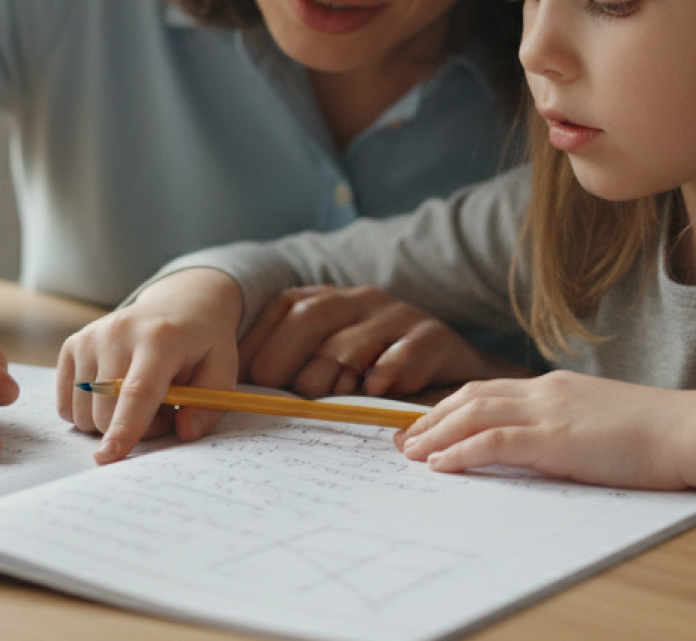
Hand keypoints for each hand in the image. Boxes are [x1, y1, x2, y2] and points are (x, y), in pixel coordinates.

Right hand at [56, 268, 243, 463]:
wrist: (180, 304)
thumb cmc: (202, 345)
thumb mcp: (224, 372)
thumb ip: (208, 407)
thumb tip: (184, 433)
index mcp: (159, 339)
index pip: (137, 391)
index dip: (124, 428)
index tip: (108, 457)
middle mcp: (118, 333)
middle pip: (106, 410)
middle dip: (135, 430)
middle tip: (164, 411)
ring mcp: (90, 337)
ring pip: (83, 413)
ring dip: (112, 422)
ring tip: (140, 399)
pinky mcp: (72, 345)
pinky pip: (66, 404)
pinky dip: (89, 412)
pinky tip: (113, 393)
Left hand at [239, 285, 529, 397]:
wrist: (452, 366)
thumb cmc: (378, 370)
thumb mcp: (332, 362)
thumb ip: (293, 368)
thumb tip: (244, 394)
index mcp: (327, 299)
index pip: (283, 308)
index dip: (260, 343)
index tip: (245, 380)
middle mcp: (359, 299)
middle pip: (311, 316)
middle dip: (286, 356)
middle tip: (281, 391)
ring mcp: (397, 315)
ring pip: (352, 340)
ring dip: (332, 371)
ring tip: (326, 395)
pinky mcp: (431, 338)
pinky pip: (402, 356)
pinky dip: (384, 375)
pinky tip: (373, 391)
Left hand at [395, 371, 695, 498]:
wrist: (687, 429)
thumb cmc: (655, 434)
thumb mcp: (601, 422)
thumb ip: (568, 426)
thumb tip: (545, 446)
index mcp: (556, 387)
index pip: (489, 390)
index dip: (452, 406)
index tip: (427, 424)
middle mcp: (545, 391)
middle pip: (471, 396)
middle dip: (432, 417)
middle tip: (403, 439)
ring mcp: (549, 412)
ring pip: (474, 414)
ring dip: (436, 434)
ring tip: (410, 453)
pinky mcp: (555, 438)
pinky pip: (494, 441)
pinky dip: (461, 451)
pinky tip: (440, 464)